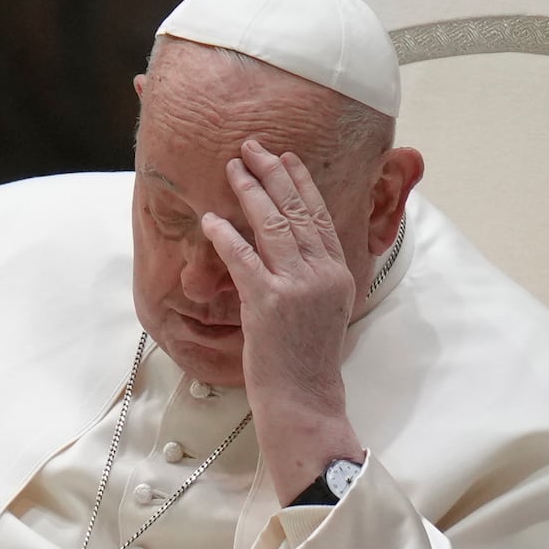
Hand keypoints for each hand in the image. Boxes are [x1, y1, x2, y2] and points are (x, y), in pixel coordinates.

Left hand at [201, 138, 362, 502]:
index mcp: (338, 274)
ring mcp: (297, 287)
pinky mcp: (268, 303)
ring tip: (234, 168)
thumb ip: (314, 277)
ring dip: (251, 192)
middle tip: (254, 147)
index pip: (321, 216)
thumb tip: (292, 248)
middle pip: (298, 210)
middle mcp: (322, 274)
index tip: (287, 158)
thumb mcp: (325, 311)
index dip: (301, 183)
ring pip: (274, 225)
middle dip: (274, 173)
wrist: (305, 401)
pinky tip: (211, 218)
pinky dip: (225, 235)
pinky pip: (243, 258)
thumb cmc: (307, 362)